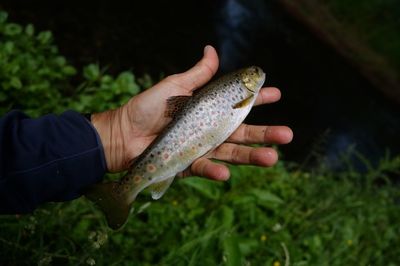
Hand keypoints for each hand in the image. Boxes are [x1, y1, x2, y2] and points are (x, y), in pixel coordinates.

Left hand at [91, 45, 292, 179]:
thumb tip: (211, 48)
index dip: (257, 100)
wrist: (123, 133)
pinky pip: (204, 168)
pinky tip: (225, 172)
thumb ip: (197, 74)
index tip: (276, 93)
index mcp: (209, 110)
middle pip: (242, 133)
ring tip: (272, 158)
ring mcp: (202, 149)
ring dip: (252, 156)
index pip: (238, 105)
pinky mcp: (189, 165)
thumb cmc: (147, 108)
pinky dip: (214, 170)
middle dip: (265, 133)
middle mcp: (210, 130)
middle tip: (287, 134)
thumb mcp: (175, 86)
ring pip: (232, 153)